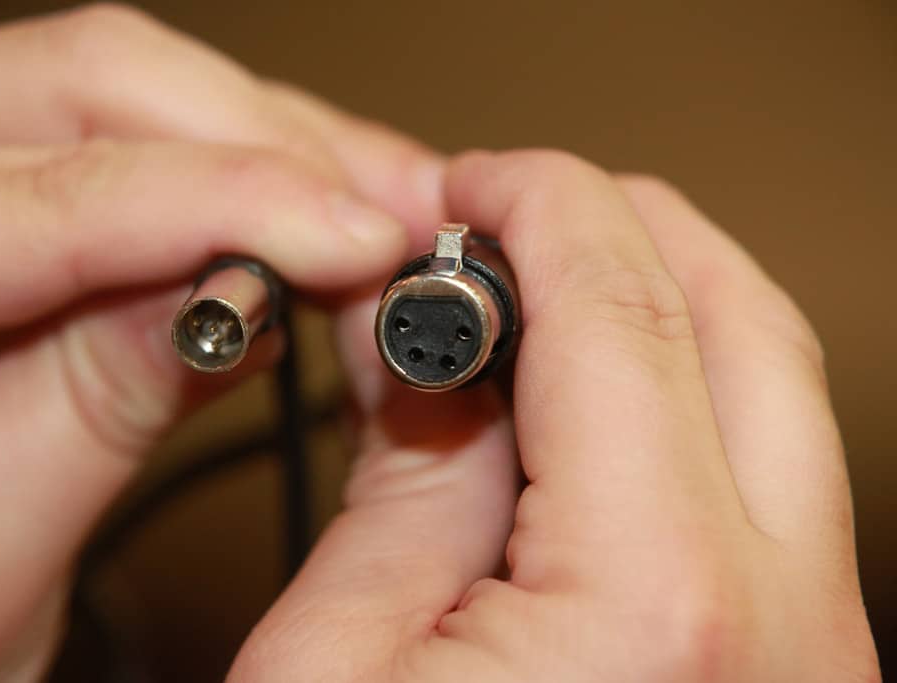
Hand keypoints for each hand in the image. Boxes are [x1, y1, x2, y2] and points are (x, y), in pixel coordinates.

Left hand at [0, 6, 443, 680]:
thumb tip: (240, 292)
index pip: (53, 193)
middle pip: (95, 83)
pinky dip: (242, 164)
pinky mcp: (0, 187)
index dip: (230, 204)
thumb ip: (94, 410)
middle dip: (267, 145)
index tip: (364, 245)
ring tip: (371, 219)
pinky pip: (134, 128)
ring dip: (270, 144)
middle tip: (387, 225)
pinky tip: (306, 218)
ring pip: (129, 86)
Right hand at [231, 151, 880, 681]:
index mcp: (655, 615)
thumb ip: (408, 476)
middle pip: (744, 319)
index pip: (623, 309)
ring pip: (774, 392)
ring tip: (540, 294)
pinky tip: (583, 399)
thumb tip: (430, 340)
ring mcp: (821, 657)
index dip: (538, 207)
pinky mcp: (804, 674)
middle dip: (626, 228)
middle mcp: (787, 630)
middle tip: (516, 213)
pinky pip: (765, 478)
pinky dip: (680, 400)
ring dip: (660, 308)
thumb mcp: (333, 666)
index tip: (475, 183)